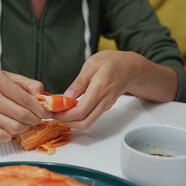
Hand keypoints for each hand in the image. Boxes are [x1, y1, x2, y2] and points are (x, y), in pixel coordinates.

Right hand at [0, 68, 46, 141]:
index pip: (25, 99)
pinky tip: (14, 128)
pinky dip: (11, 135)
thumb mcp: (10, 76)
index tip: (45, 111)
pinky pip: (1, 136)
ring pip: (13, 127)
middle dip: (35, 119)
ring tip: (28, 121)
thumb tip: (41, 96)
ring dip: (26, 127)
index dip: (39, 108)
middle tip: (38, 117)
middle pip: (21, 115)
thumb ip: (29, 84)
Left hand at [54, 50, 176, 129]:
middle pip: (84, 123)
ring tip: (59, 111)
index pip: (80, 111)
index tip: (52, 110)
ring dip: (71, 121)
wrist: (132, 68)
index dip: (64, 115)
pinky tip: (69, 108)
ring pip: (87, 123)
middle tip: (53, 114)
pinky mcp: (105, 107)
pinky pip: (90, 117)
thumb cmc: (112, 62)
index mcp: (100, 88)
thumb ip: (79, 82)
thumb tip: (65, 96)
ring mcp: (106, 106)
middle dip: (66, 122)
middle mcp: (104, 101)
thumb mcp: (92, 64)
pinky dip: (78, 117)